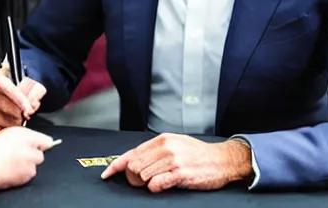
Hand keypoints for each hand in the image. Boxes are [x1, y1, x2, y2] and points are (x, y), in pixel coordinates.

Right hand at [0, 68, 46, 132]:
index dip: (19, 100)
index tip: (28, 110)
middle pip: (2, 104)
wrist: (10, 89)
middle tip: (27, 115)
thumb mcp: (31, 83)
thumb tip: (32, 107)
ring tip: (21, 119)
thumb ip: (35, 92)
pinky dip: (5, 127)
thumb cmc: (20, 85)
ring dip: (12, 121)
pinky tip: (12, 123)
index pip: (6, 88)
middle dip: (18, 112)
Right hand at [0, 126, 54, 202]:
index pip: (47, 141)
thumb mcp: (11, 132)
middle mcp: (34, 154)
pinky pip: (26, 175)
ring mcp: (30, 168)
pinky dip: (21, 174)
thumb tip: (42, 140)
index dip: (42, 142)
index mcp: (31, 139)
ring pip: (33, 166)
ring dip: (27, 165)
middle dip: (33, 154)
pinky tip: (10, 170)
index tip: (39, 144)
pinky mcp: (24, 179)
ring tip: (12, 162)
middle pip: (40, 155)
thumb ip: (28, 135)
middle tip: (19, 153)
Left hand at [101, 133, 251, 191]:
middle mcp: (166, 147)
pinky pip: (156, 184)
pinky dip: (155, 188)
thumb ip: (155, 151)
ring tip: (157, 182)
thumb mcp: (176, 144)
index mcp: (162, 139)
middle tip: (143, 182)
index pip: (132, 152)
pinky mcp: (180, 173)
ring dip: (146, 184)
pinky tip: (163, 185)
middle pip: (134, 166)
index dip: (116, 165)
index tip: (106, 174)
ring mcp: (173, 159)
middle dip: (133, 178)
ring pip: (142, 176)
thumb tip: (133, 161)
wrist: (221, 160)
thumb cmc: (198, 155)